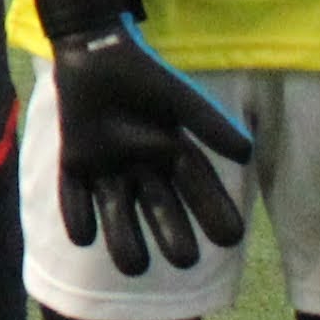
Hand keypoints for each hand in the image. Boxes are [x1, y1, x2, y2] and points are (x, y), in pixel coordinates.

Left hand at [34, 0, 252, 273]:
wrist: (93, 53)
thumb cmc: (142, 76)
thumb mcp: (180, 97)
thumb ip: (208, 122)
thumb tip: (247, 154)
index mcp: (172, 156)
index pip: (198, 189)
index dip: (214, 212)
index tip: (231, 237)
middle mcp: (142, 171)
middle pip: (159, 210)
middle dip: (172, 235)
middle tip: (185, 259)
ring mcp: (107, 169)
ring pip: (116, 212)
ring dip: (123, 238)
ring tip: (134, 266)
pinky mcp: (74, 162)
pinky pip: (73, 194)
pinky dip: (76, 214)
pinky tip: (83, 237)